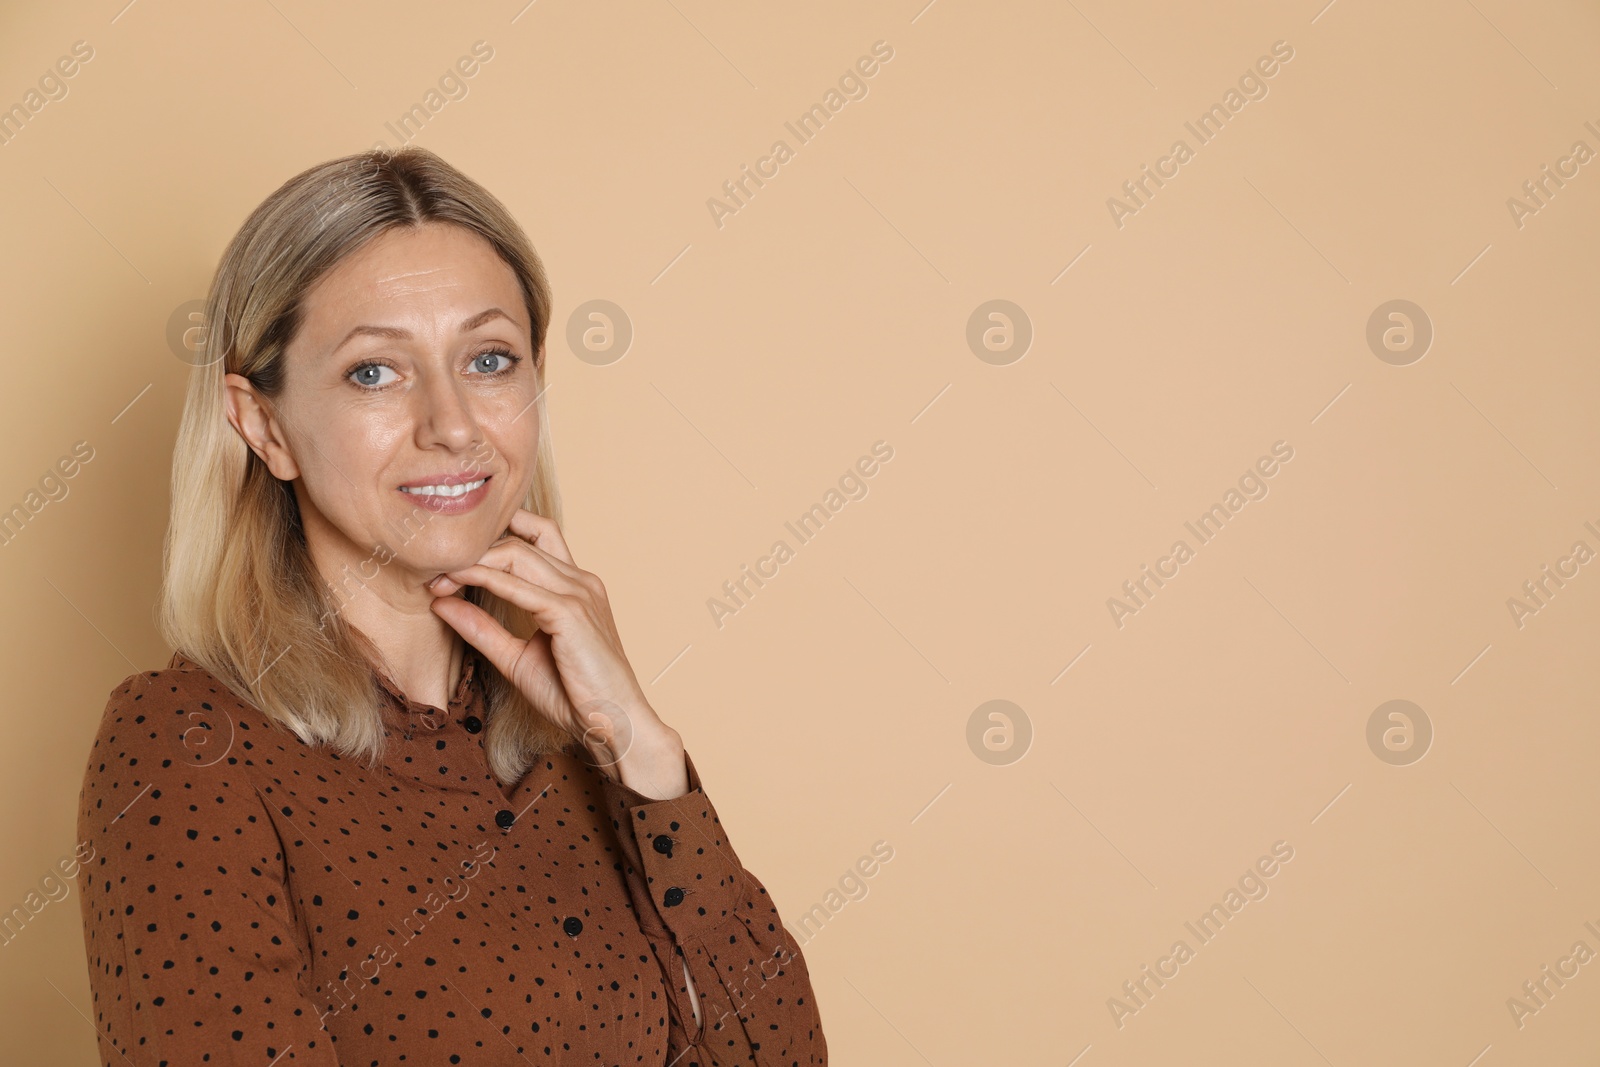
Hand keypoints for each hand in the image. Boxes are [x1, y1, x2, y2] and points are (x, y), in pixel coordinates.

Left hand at [427, 508, 686, 797]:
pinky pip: (518, 587)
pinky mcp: (571, 613)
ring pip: (518, 554)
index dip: (495, 536)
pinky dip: (483, 581)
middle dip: (475, 548)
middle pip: (521, 539)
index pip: (536, 535)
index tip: (452, 560)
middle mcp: (581, 581)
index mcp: (576, 587)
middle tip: (434, 569)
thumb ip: (483, 629)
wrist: (614, 724)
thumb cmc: (575, 696)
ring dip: (473, 561)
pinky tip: (455, 585)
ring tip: (438, 576)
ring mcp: (579, 593)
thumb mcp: (517, 658)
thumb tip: (442, 603)